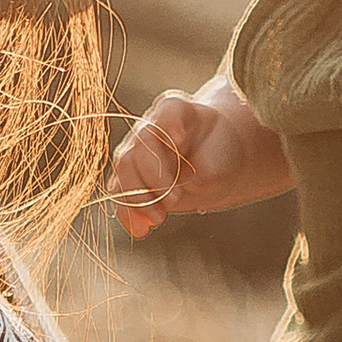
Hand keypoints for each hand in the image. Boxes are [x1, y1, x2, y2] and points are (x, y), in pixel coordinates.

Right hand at [110, 90, 254, 236]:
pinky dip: (128, 214)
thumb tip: (178, 190)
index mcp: (177, 110)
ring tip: (160, 219)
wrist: (214, 162)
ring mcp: (136, 150)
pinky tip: (141, 231)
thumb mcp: (222, 160)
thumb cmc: (220, 154)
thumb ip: (204, 171)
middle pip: (140, 146)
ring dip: (139, 198)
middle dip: (154, 177)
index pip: (169, 111)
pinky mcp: (131, 177)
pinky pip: (120, 194)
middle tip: (176, 201)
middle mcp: (151, 126)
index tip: (179, 140)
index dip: (170, 124)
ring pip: (124, 170)